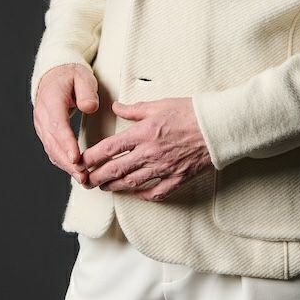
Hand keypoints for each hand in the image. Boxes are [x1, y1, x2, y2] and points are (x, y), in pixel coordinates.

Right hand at [33, 64, 99, 185]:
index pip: (58, 125)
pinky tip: (76, 172)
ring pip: (52, 150)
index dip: (67, 144)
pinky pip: (52, 149)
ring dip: (66, 166)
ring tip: (83, 179)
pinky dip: (63, 162)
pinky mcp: (45, 132)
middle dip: (68, 162)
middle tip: (84, 176)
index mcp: (51, 101)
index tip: (76, 159)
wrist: (54, 75)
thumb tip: (89, 108)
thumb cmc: (70, 76)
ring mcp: (42, 125)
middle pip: (53, 143)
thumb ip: (86, 91)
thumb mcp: (82, 76)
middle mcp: (42, 116)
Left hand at [81, 97, 213, 200]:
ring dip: (114, 187)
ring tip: (104, 187)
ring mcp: (164, 168)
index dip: (92, 157)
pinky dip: (143, 195)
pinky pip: (156, 192)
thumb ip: (135, 110)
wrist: (219, 126)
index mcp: (144, 133)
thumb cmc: (191, 112)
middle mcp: (150, 153)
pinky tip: (136, 193)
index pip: (110, 148)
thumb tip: (116, 107)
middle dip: (97, 177)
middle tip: (86, 180)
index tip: (81, 161)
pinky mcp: (177, 178)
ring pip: (132, 183)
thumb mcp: (160, 104)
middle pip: (116, 170)